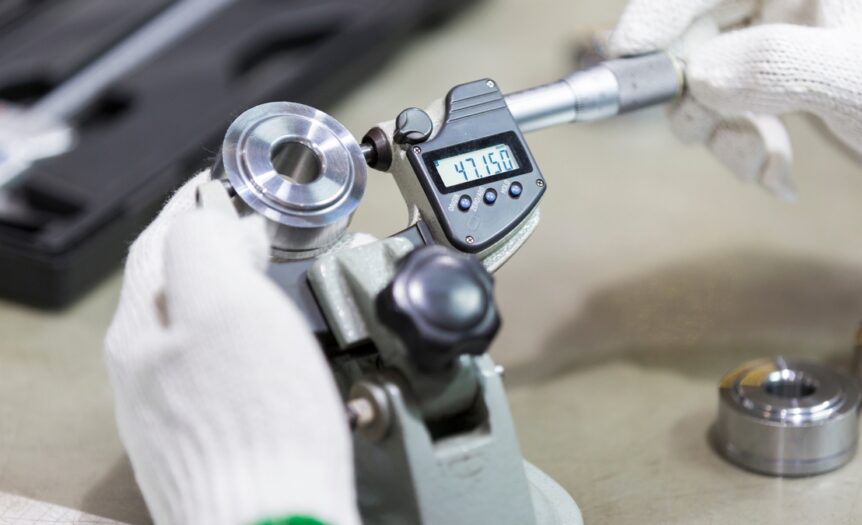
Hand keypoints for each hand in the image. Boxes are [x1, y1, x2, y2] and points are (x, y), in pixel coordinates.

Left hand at [104, 172, 359, 524]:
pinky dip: (237, 331)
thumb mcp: (229, 305)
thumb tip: (217, 219)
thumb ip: (209, 246)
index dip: (195, 201)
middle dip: (207, 240)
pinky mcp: (207, 434)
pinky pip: (213, 361)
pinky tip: (264, 342)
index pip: (161, 240)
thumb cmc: (256, 425)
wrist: (274, 521)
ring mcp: (172, 405)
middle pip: (170, 281)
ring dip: (223, 284)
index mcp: (144, 327)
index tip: (223, 180)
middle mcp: (146, 367)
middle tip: (249, 221)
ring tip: (260, 269)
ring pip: (191, 322)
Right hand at [609, 0, 861, 198]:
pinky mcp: (786, 83)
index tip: (627, 54)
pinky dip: (745, 148)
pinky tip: (778, 173)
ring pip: (710, 79)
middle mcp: (791, 4)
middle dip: (693, 93)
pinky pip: (736, 110)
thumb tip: (698, 75)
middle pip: (700, 33)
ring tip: (760, 166)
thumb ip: (778, 64)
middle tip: (700, 132)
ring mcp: (789, 43)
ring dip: (719, 133)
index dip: (661, 11)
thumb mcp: (856, 79)